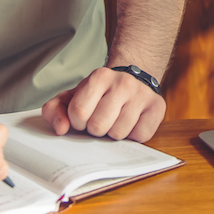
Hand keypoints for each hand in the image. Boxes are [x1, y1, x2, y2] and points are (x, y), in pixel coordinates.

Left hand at [42, 66, 165, 142]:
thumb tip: (61, 128)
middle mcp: (123, 82)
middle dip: (96, 129)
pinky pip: (140, 136)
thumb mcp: (73, 97)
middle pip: (98, 126)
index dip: (78, 122)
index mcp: (99, 77)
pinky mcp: (158, 107)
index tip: (84, 116)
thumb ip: (55, 110)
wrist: (133, 81)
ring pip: (119, 133)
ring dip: (114, 133)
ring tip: (117, 120)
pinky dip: (133, 135)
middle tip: (102, 120)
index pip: (78, 113)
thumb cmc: (100, 95)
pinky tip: (132, 123)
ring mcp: (142, 94)